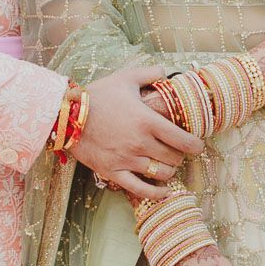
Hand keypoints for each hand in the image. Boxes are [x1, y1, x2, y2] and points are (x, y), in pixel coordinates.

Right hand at [72, 68, 203, 198]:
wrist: (66, 115)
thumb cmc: (97, 96)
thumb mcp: (125, 78)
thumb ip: (150, 73)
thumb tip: (166, 72)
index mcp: (148, 121)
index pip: (184, 140)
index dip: (196, 145)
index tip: (197, 145)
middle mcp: (141, 143)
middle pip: (175, 158)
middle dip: (180, 155)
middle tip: (176, 150)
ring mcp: (128, 160)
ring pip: (162, 173)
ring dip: (169, 170)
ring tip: (166, 164)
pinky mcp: (114, 172)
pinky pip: (141, 190)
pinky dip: (156, 193)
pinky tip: (164, 192)